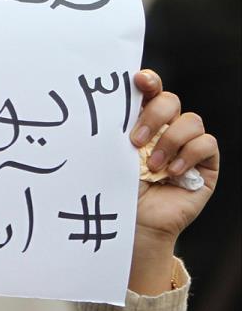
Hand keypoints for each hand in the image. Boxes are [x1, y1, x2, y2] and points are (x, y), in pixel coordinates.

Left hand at [127, 70, 218, 294]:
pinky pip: (206, 144)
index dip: (148, 81)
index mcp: (140, 125)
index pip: (149, 93)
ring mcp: (186, 147)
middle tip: (134, 141)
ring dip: (170, 141)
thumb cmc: (115, 196)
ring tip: (152, 167)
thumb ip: (114, 135)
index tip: (137, 80)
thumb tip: (103, 108)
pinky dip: (189, 154)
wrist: (131, 230)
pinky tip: (171, 172)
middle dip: (154, 115)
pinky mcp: (204, 165)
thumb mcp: (110, 160)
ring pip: (191, 120)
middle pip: (170, 101)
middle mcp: (165, 131)